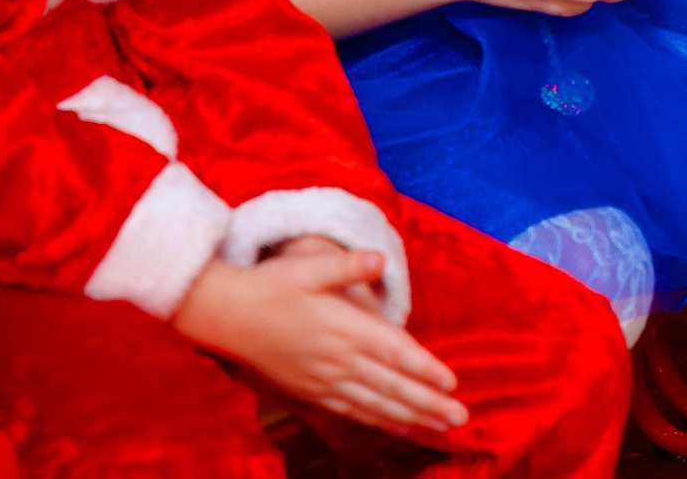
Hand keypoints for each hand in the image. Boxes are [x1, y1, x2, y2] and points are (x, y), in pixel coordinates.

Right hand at [174, 248, 464, 438]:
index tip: (453, 383)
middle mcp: (336, 359)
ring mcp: (323, 379)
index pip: (394, 352)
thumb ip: (347, 265)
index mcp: (343, 328)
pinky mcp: (309, 390)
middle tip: (462, 418)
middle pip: (391, 386)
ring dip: (410, 417)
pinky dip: (377, 420)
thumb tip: (379, 258)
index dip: (425, 369)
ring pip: (374, 404)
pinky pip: (351, 410)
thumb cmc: (270, 285)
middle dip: (428, 404)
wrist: (224, 314)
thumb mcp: (307, 267)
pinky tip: (397, 426)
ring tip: (439, 428)